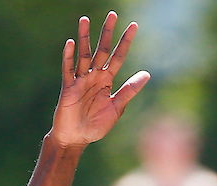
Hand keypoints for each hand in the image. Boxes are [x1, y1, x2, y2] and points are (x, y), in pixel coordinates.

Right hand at [51, 12, 149, 148]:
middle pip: (102, 50)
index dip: (125, 42)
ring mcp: (80, 80)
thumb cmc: (95, 127)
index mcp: (107, 81)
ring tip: (84, 20)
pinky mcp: (68, 87)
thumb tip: (147, 74)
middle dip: (107, 33)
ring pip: (83, 55)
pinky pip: (68, 69)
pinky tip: (70, 43)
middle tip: (112, 14)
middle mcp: (94, 76)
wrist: (76, 140)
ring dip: (83, 38)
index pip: (118, 57)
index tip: (134, 25)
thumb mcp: (115, 109)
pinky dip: (68, 56)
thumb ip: (129, 90)